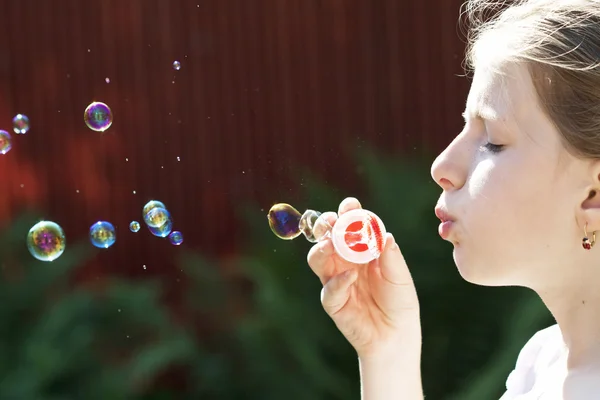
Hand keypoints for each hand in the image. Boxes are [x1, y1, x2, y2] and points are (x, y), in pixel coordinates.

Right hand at [307, 197, 420, 357]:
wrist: (395, 334)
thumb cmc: (399, 301)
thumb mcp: (400, 276)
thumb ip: (392, 257)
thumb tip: (385, 236)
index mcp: (360, 249)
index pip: (349, 226)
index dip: (347, 213)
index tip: (350, 205)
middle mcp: (344, 261)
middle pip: (326, 237)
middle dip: (325, 225)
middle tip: (331, 220)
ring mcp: (335, 279)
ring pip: (317, 258)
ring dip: (321, 248)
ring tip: (331, 244)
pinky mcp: (333, 301)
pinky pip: (328, 288)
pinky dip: (338, 281)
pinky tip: (350, 277)